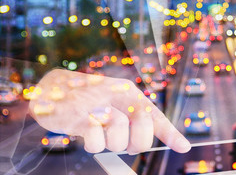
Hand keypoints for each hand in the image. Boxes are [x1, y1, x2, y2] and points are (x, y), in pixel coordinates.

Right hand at [29, 69, 190, 153]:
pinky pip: (95, 142)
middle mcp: (118, 96)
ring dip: (109, 144)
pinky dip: (92, 144)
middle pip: (143, 130)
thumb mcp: (113, 103)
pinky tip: (84, 133)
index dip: (171, 133)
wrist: (51, 87)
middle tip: (124, 142)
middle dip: (136, 143)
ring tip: (98, 132)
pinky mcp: (78, 116)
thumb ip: (129, 120)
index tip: (184, 147)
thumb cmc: (88, 99)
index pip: (155, 115)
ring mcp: (98, 105)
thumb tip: (141, 143)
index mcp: (130, 92)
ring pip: (119, 139)